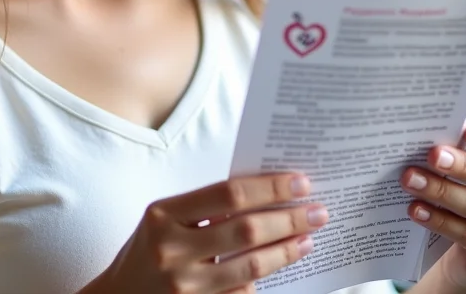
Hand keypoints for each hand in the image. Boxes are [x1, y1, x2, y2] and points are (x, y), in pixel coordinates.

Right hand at [84, 173, 327, 293]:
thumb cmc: (147, 251)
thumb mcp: (164, 220)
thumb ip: (205, 207)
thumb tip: (267, 193)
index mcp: (163, 215)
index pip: (229, 194)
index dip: (270, 187)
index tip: (301, 182)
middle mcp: (171, 251)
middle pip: (246, 230)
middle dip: (289, 219)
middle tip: (318, 211)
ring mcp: (184, 287)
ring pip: (251, 268)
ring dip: (286, 252)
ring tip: (307, 239)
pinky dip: (263, 281)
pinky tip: (280, 267)